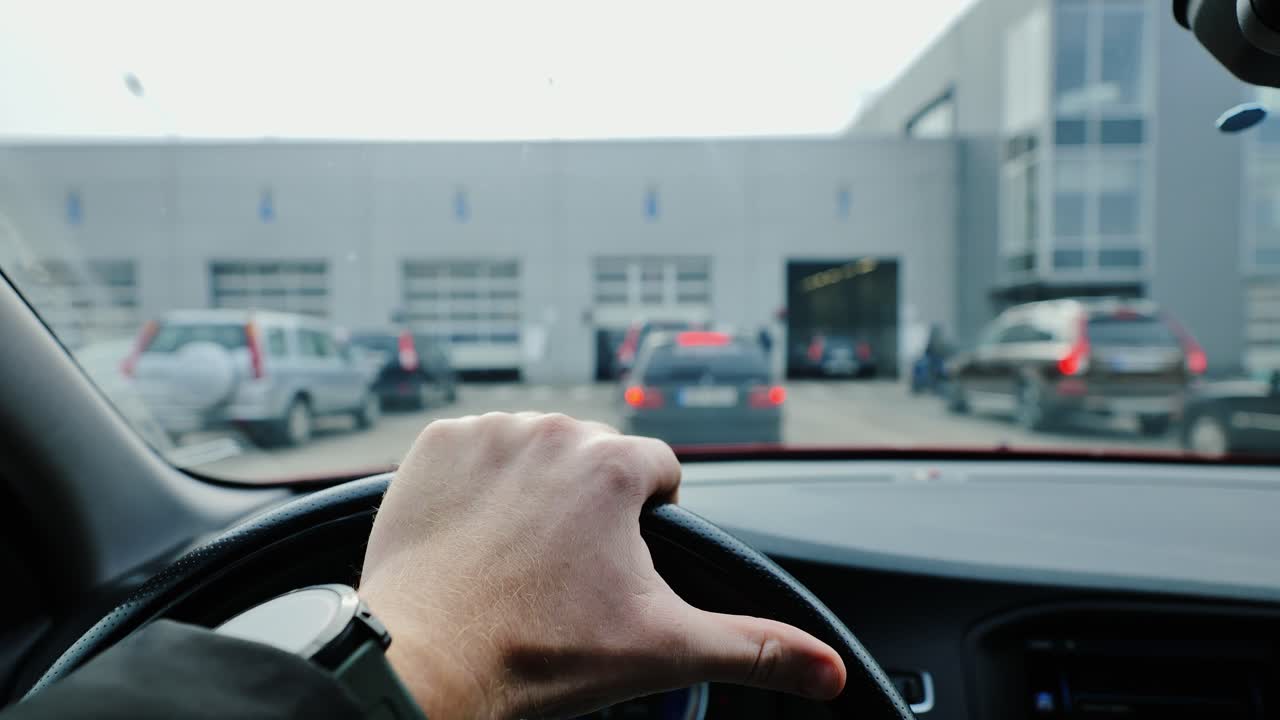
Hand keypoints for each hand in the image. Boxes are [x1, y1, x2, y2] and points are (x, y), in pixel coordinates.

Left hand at [360, 412, 844, 718]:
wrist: (426, 662)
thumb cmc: (539, 653)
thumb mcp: (663, 649)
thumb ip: (756, 648)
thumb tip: (831, 671)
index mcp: (612, 465)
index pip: (658, 470)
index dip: (648, 520)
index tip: (618, 565)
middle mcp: (552, 430)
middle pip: (595, 458)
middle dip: (591, 506)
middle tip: (565, 571)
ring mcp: (486, 433)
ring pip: (537, 450)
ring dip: (537, 489)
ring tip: (518, 556)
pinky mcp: (431, 446)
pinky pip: (475, 451)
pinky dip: (479, 484)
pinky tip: (477, 534)